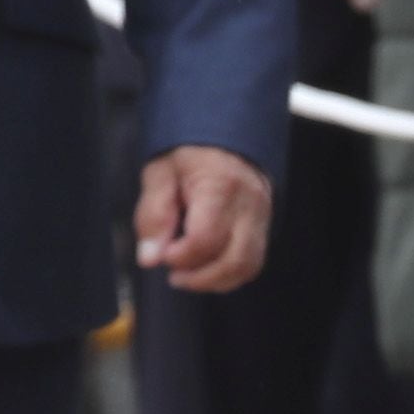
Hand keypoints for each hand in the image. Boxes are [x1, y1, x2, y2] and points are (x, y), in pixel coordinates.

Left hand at [134, 145, 270, 294]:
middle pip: (233, 261)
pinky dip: (229, 274)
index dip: (179, 256)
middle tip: (173, 273)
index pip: (204, 240)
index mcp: (220, 186)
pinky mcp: (264, 224)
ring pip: (248, 267)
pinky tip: (206, 268)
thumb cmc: (188, 152)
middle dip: (199, 278)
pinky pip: (253, 261)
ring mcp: (262, 215)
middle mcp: (248, 204)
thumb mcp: (159, 172)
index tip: (161, 251)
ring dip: (215, 281)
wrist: (222, 131)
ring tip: (187, 275)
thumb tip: (150, 259)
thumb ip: (152, 216)